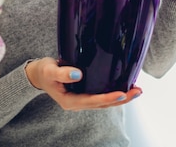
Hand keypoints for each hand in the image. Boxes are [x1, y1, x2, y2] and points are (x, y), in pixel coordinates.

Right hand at [24, 57, 141, 109]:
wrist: (38, 74)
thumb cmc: (44, 71)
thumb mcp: (50, 70)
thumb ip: (63, 73)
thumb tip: (79, 74)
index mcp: (70, 101)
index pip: (93, 101)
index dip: (108, 98)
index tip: (122, 93)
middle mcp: (78, 103)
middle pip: (103, 104)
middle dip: (121, 99)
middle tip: (137, 91)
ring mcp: (82, 99)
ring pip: (104, 102)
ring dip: (121, 97)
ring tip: (136, 90)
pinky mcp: (85, 93)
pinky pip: (101, 95)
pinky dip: (113, 92)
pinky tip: (124, 86)